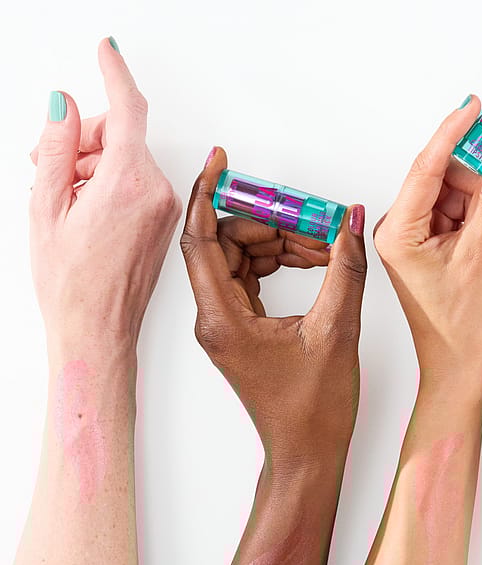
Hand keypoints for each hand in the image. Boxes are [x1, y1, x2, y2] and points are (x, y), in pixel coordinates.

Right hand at [29, 38, 181, 352]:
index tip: (107, 50)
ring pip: (130, 159)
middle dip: (84, 138)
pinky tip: (87, 206)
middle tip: (49, 163)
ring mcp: (167, 209)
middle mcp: (158, 192)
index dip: (114, 73)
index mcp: (128, 184)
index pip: (127, 110)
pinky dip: (112, 182)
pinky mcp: (167, 223)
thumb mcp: (47, 208)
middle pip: (123, 136)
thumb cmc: (71, 283)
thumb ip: (57, 149)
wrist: (99, 331)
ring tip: (64, 196)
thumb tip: (64, 107)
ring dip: (95, 163)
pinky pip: (139, 183)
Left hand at [180, 146, 366, 461]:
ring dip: (279, 243)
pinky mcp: (240, 328)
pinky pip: (250, 278)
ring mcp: (225, 324)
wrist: (306, 452)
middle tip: (311, 217)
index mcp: (223, 318)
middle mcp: (214, 318)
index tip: (222, 160)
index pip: (202, 238)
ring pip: (240, 259)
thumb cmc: (314, 409)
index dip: (210, 192)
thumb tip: (351, 220)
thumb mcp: (337, 330)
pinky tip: (313, 261)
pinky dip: (278, 263)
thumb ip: (345, 268)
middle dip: (268, 222)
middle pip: (226, 243)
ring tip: (323, 244)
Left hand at [374, 96, 481, 393]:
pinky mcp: (428, 246)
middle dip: (476, 166)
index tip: (477, 106)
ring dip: (481, 190)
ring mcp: (413, 239)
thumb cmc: (461, 326)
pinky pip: (455, 212)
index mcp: (397, 234)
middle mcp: (399, 232)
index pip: (426, 168)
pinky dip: (478, 208)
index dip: (454, 132)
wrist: (459, 367)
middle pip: (440, 176)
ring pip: (451, 192)